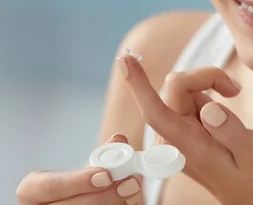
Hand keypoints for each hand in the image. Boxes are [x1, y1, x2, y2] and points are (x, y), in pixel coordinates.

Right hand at [16, 135, 142, 204]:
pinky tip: (128, 203)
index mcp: (32, 190)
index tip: (106, 175)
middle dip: (105, 195)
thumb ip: (101, 156)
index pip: (49, 186)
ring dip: (114, 204)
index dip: (78, 181)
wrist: (73, 201)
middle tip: (130, 184)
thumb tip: (119, 140)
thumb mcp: (83, 170)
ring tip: (133, 191)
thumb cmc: (78, 187)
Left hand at [117, 54, 252, 204]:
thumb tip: (209, 108)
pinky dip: (208, 87)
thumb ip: (232, 132)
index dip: (140, 86)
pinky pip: (188, 92)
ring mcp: (179, 131)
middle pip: (175, 87)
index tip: (125, 60)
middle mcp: (176, 138)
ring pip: (181, 86)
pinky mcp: (184, 124)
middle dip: (205, 77)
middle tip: (235, 90)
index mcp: (189, 147)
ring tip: (234, 96)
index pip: (156, 113)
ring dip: (208, 82)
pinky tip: (225, 104)